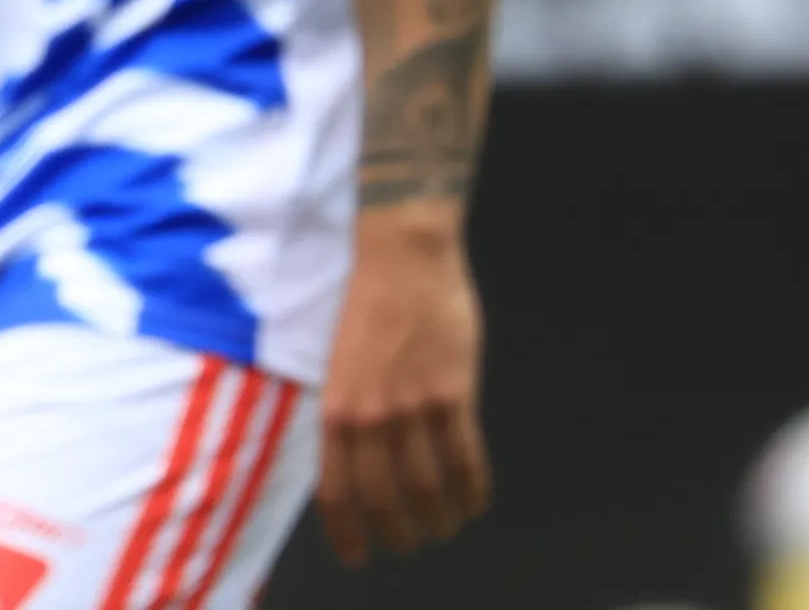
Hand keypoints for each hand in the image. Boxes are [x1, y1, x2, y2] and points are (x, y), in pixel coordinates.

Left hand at [317, 205, 491, 564]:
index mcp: (334, 407)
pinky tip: (474, 503)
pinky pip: (466, 460)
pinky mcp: (453, 394)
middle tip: (408, 543)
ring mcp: (413, 406)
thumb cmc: (363, 301)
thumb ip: (345, 410)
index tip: (358, 555)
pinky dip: (472, 491)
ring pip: (428, 487)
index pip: (336, 489)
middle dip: (397, 532)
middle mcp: (369, 415)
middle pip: (384, 498)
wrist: (400, 253)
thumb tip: (354, 459)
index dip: (348, 530)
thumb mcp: (335, 362)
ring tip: (443, 527)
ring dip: (438, 518)